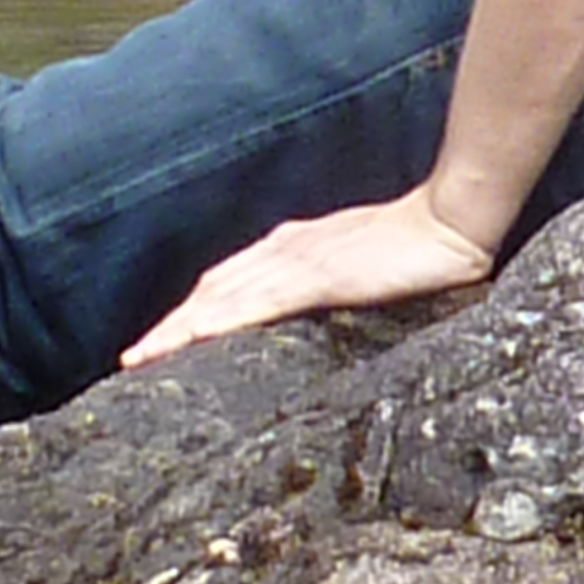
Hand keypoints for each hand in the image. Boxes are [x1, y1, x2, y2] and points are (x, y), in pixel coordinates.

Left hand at [118, 185, 494, 367]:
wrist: (451, 224)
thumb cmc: (417, 248)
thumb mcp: (361, 268)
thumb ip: (330, 284)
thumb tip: (312, 310)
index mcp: (292, 248)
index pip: (227, 283)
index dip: (191, 312)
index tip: (159, 341)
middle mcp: (284, 251)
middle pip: (211, 291)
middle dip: (170, 325)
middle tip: (132, 360)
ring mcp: (298, 262)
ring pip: (222, 297)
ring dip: (179, 328)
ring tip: (142, 357)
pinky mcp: (318, 275)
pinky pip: (258, 301)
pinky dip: (220, 320)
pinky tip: (196, 337)